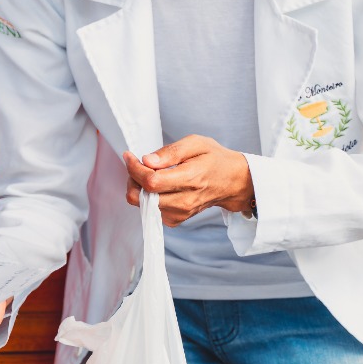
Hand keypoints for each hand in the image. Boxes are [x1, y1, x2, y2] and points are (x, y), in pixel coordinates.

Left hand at [124, 135, 253, 226]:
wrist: (233, 182)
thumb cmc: (215, 159)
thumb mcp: (196, 144)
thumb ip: (171, 152)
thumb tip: (147, 160)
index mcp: (190, 179)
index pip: (151, 181)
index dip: (134, 168)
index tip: (130, 155)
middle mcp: (184, 200)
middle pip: (142, 197)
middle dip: (133, 178)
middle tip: (137, 164)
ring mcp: (180, 213)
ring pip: (143, 205)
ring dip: (138, 188)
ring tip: (149, 173)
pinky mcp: (176, 219)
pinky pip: (150, 211)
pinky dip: (147, 197)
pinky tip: (157, 186)